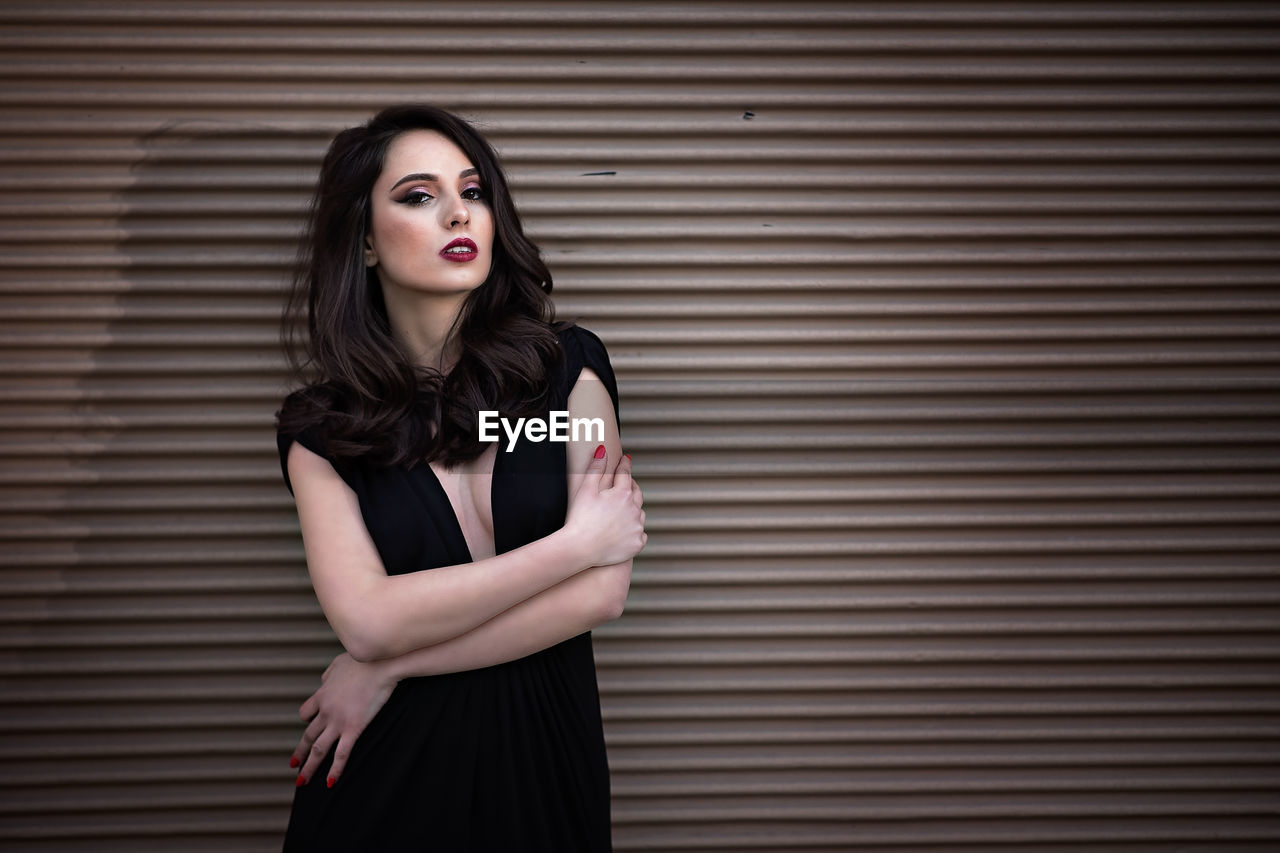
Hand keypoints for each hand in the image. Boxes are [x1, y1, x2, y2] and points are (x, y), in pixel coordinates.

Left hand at [290, 652, 396, 786]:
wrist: (379, 662)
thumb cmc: (362, 659)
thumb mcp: (339, 662)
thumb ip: (329, 674)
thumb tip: (323, 680)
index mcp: (322, 694)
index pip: (305, 712)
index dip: (306, 720)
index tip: (308, 726)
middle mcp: (326, 710)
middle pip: (307, 735)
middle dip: (299, 753)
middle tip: (293, 765)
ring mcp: (338, 721)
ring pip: (318, 748)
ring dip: (309, 766)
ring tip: (302, 781)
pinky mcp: (354, 728)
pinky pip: (341, 754)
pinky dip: (335, 770)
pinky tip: (330, 783)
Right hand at [565, 448, 646, 566]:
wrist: (580, 548)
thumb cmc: (580, 518)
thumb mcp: (586, 490)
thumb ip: (596, 469)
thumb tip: (603, 450)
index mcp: (622, 494)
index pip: (626, 474)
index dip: (624, 465)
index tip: (626, 459)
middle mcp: (634, 509)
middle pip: (636, 493)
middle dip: (631, 486)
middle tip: (627, 482)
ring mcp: (637, 527)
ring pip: (639, 514)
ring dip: (634, 509)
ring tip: (625, 510)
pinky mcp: (636, 544)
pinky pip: (640, 534)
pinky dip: (635, 531)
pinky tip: (626, 531)